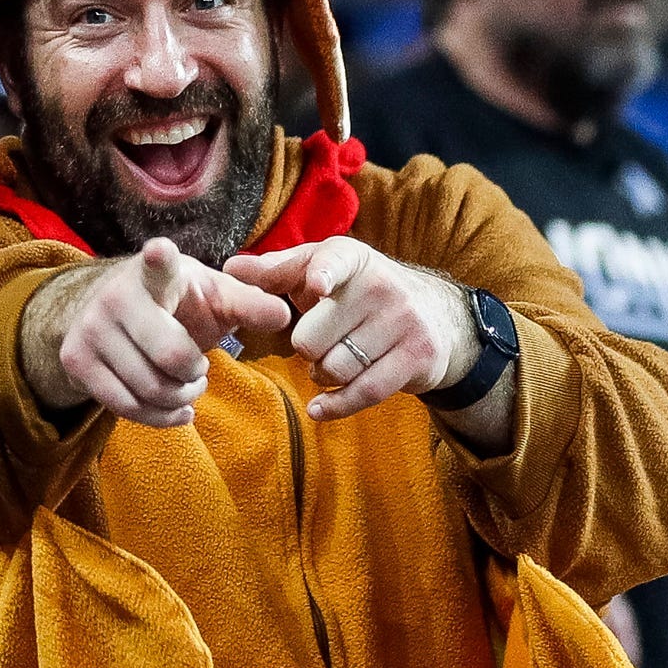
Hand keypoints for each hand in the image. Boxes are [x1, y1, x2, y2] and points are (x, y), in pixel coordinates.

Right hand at [24, 238, 290, 427]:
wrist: (115, 311)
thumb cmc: (177, 303)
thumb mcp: (215, 296)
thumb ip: (250, 304)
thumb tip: (284, 317)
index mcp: (157, 272)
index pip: (157, 263)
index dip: (159, 258)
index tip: (160, 250)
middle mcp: (117, 295)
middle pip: (172, 357)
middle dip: (196, 374)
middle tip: (199, 369)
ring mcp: (91, 327)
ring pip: (150, 388)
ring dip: (180, 398)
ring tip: (185, 385)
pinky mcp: (75, 358)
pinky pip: (125, 407)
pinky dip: (160, 417)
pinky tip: (174, 409)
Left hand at [225, 237, 476, 420]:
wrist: (436, 316)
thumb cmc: (356, 292)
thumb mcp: (320, 271)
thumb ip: (274, 271)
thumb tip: (230, 269)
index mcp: (350, 259)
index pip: (334, 262)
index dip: (322, 275)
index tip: (316, 287)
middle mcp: (380, 286)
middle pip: (311, 338)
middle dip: (305, 349)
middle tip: (319, 342)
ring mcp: (403, 322)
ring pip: (335, 368)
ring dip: (323, 374)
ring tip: (332, 360)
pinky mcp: (417, 357)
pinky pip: (365, 391)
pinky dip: (335, 405)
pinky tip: (318, 408)